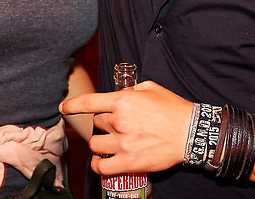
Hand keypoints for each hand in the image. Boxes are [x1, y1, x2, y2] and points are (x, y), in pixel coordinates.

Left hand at [60, 81, 192, 174]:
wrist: (190, 133)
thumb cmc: (172, 109)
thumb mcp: (151, 88)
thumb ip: (130, 90)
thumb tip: (118, 94)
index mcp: (123, 100)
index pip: (89, 102)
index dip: (73, 105)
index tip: (64, 107)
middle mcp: (120, 120)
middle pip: (96, 122)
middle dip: (104, 122)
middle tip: (118, 124)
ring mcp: (123, 143)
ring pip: (95, 144)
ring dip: (101, 142)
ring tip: (112, 142)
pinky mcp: (129, 162)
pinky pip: (101, 167)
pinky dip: (98, 165)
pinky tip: (101, 161)